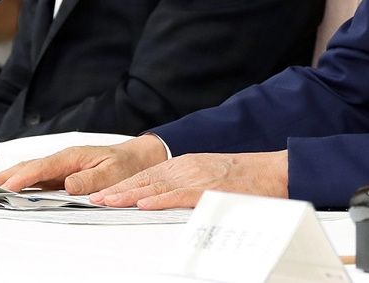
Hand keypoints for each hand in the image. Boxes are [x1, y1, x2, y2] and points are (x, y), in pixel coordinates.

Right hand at [0, 133, 168, 193]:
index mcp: (73, 156)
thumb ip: (91, 179)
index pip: (42, 167)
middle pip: (29, 167)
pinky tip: (11, 189)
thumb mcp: (113, 173)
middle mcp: (63, 160)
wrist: (138, 158)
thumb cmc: (126, 164)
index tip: (6, 187)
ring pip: (30, 172)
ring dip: (10, 178)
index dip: (22, 178)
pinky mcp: (62, 174)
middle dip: (6, 176)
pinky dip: (22, 182)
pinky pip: (39, 178)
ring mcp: (61, 167)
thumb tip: (69, 185)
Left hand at [90, 150, 289, 209]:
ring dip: (128, 195)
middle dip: (117, 189)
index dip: (123, 184)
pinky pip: (178, 195)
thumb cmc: (247, 178)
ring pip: (155, 186)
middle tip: (94, 198)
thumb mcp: (211, 177)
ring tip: (107, 202)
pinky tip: (143, 204)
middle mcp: (187, 167)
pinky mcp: (208, 189)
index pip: (147, 175)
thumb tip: (168, 199)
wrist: (274, 171)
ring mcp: (196, 178)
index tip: (104, 192)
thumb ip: (189, 186)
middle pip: (144, 179)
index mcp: (186, 164)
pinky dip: (158, 199)